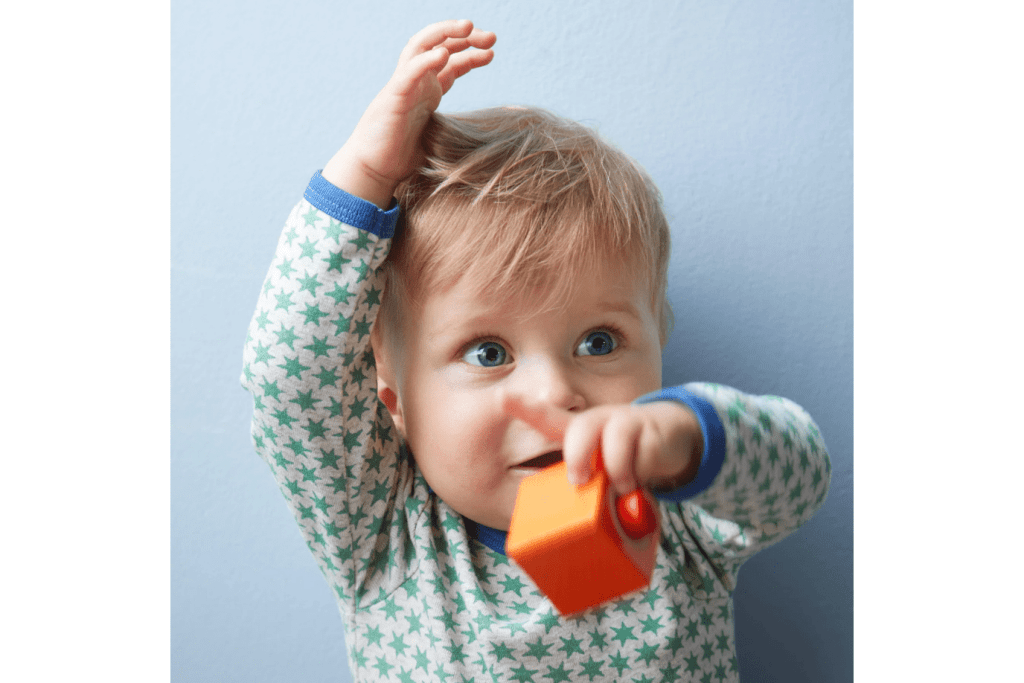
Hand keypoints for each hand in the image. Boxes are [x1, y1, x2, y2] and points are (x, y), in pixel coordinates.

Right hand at [322, 20, 495, 207]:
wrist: (373, 171)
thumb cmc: (401, 158)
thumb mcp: (436, 138)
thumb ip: (452, 129)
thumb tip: (479, 141)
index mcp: (427, 91)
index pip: (451, 62)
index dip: (472, 53)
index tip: (492, 51)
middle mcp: (416, 83)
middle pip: (439, 46)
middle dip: (465, 37)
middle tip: (492, 36)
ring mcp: (403, 86)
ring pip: (421, 47)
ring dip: (445, 33)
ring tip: (469, 27)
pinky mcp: (393, 97)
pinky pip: (409, 72)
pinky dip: (425, 61)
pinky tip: (443, 54)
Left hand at [505, 398, 703, 496]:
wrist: (669, 433)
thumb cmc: (625, 455)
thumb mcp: (603, 469)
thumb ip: (590, 489)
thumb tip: (582, 521)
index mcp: (580, 432)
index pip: (547, 417)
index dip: (524, 408)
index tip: (502, 397)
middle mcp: (599, 422)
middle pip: (580, 430)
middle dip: (577, 456)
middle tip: (580, 480)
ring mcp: (625, 423)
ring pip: (614, 443)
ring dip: (617, 472)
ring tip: (623, 486)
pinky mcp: (651, 430)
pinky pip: (644, 456)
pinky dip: (642, 474)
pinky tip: (643, 478)